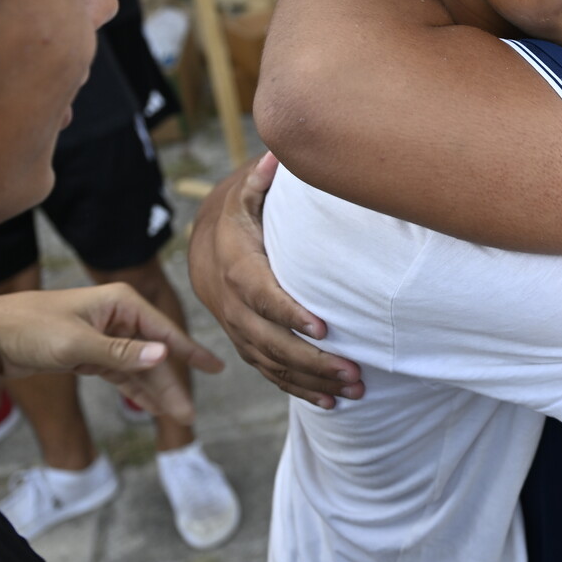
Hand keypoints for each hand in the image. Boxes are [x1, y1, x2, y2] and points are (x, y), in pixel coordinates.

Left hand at [0, 284, 222, 421]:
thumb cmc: (30, 329)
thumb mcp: (77, 343)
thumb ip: (122, 352)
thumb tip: (164, 356)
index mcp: (120, 302)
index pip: (165, 331)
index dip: (191, 353)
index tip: (217, 369)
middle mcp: (117, 316)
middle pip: (154, 354)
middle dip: (170, 384)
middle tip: (188, 415)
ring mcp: (104, 335)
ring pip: (139, 367)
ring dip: (154, 392)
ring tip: (175, 416)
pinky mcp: (89, 353)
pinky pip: (121, 373)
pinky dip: (134, 389)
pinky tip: (150, 406)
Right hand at [188, 154, 362, 406]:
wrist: (206, 244)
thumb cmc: (241, 215)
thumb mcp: (245, 194)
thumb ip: (260, 181)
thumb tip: (275, 157)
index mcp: (235, 266)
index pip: (260, 294)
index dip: (289, 312)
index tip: (323, 327)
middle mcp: (232, 305)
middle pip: (269, 340)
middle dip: (311, 360)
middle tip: (354, 372)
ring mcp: (237, 329)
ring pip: (271, 363)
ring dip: (311, 380)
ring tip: (354, 390)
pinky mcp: (246, 343)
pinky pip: (268, 372)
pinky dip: (298, 389)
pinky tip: (330, 403)